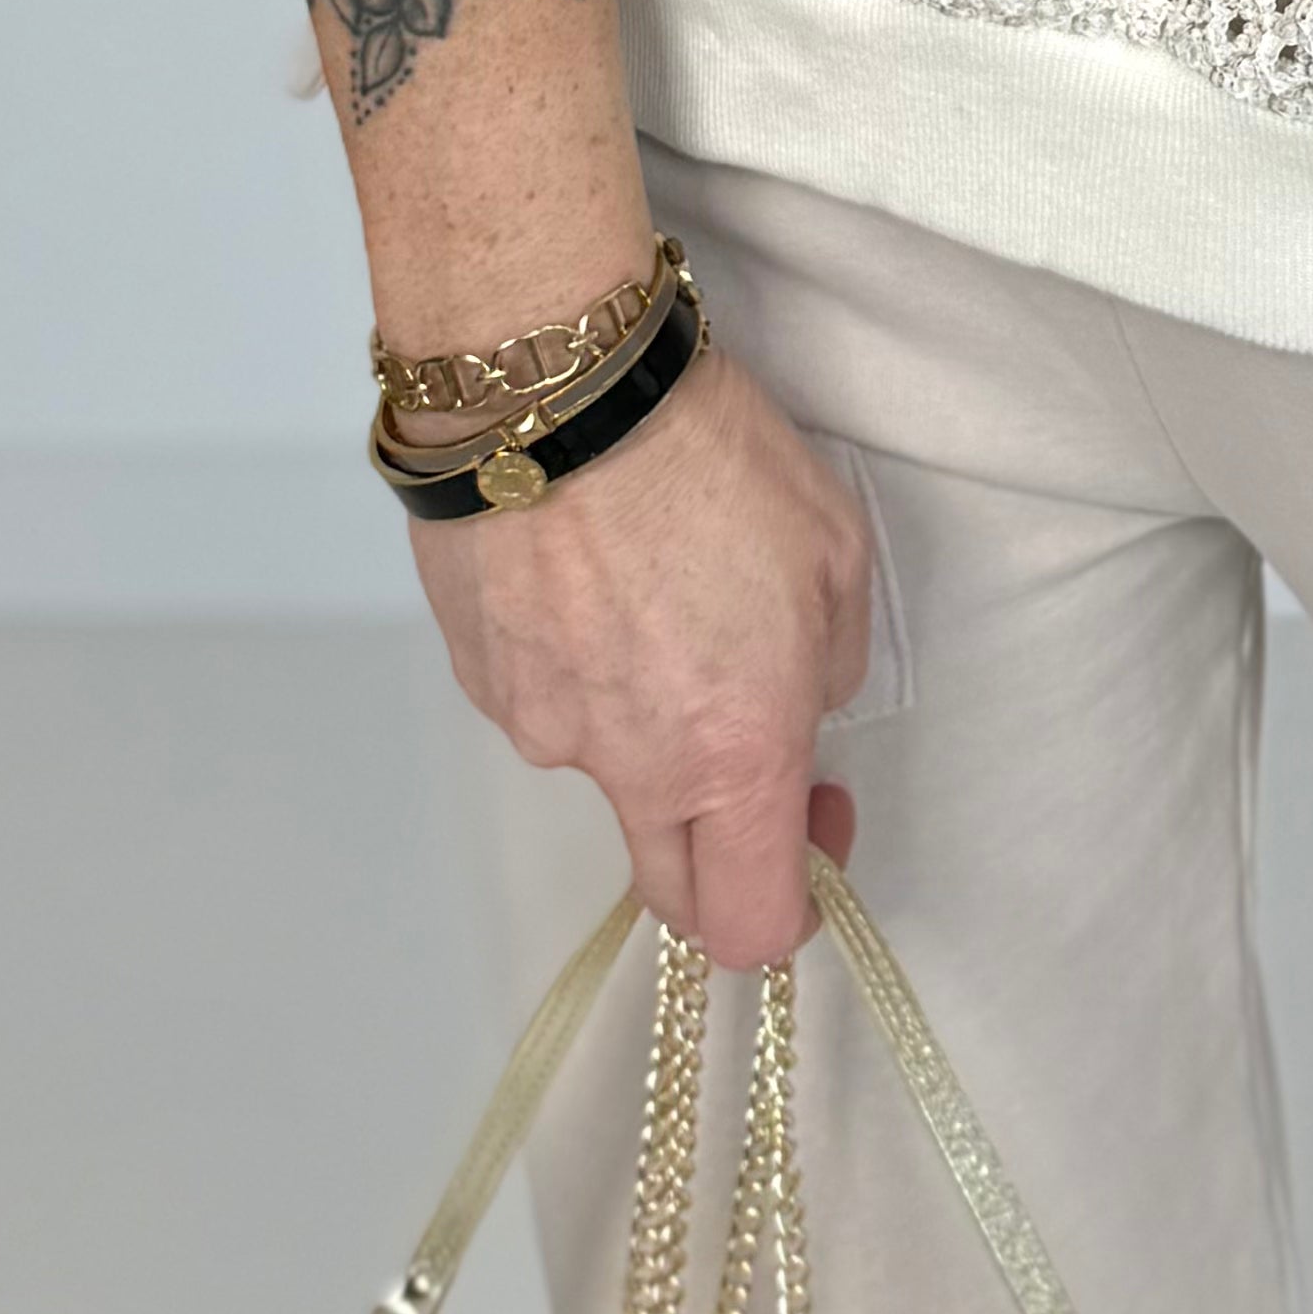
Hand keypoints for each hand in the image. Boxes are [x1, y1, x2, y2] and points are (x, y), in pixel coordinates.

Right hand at [409, 333, 873, 967]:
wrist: (555, 389)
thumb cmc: (710, 457)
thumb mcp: (834, 551)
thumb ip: (827, 664)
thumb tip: (795, 702)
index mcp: (731, 754)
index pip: (753, 924)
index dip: (799, 896)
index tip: (818, 806)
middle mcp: (627, 767)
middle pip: (671, 886)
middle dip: (719, 849)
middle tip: (749, 741)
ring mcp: (539, 727)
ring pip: (604, 765)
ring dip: (642, 718)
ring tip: (652, 588)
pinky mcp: (478, 676)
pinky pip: (545, 698)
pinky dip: (576, 660)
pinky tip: (589, 570)